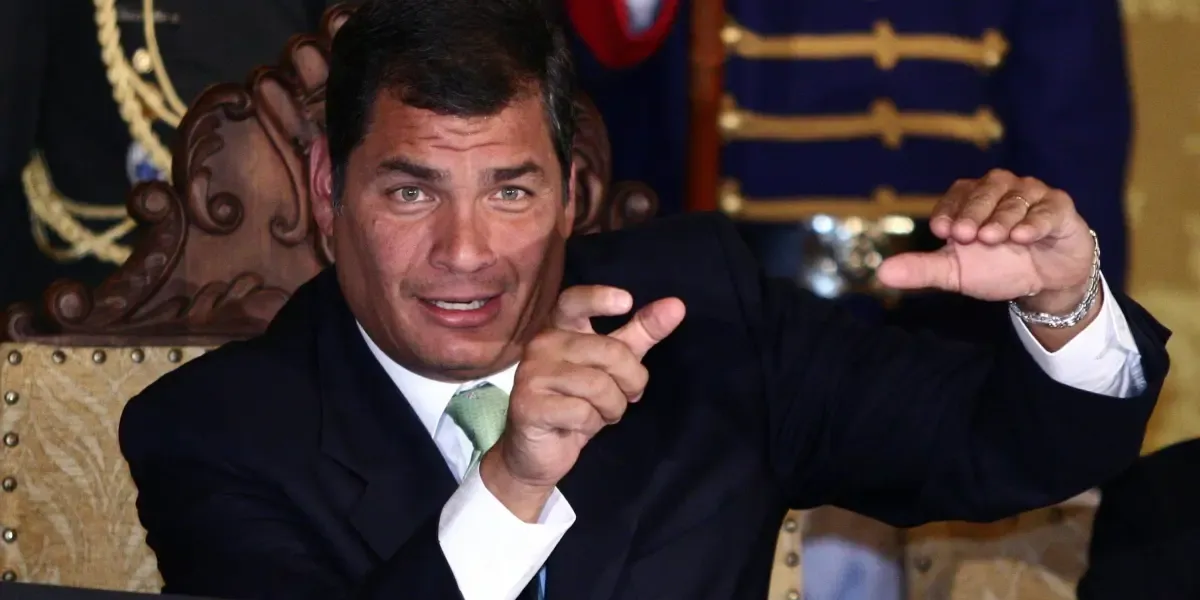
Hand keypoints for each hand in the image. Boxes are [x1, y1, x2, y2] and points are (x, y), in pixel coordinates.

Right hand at [480, 285, 685, 520]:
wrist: (538, 453)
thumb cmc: (577, 404)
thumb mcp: (614, 367)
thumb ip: (641, 334)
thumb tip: (676, 305)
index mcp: (560, 329)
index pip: (574, 301)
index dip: (599, 297)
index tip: (627, 301)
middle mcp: (541, 344)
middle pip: (608, 351)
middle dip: (631, 380)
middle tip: (628, 396)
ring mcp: (531, 373)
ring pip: (598, 385)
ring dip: (612, 407)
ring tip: (601, 413)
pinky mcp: (528, 405)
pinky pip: (582, 412)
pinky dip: (592, 424)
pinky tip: (578, 427)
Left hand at [876, 169, 1095, 312]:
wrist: (1044, 282)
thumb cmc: (996, 268)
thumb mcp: (956, 272)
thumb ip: (922, 269)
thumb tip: (882, 274)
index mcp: (971, 199)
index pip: (956, 196)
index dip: (948, 211)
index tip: (941, 232)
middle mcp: (1001, 189)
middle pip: (985, 190)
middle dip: (974, 212)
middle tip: (966, 236)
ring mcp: (1032, 195)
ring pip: (1015, 198)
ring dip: (1002, 218)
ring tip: (993, 239)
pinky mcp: (1059, 208)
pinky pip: (1048, 208)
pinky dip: (1035, 221)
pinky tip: (1024, 237)